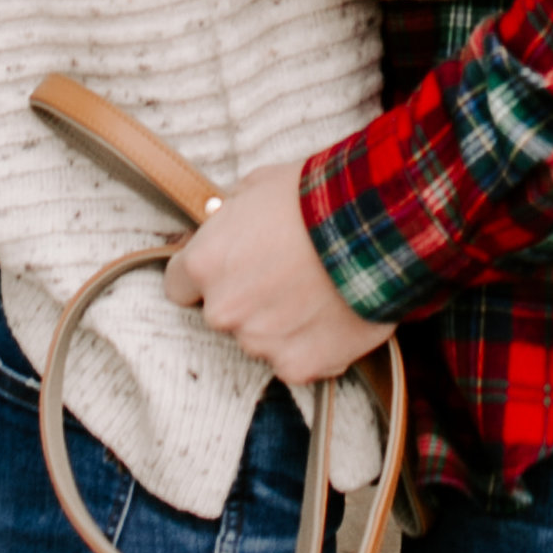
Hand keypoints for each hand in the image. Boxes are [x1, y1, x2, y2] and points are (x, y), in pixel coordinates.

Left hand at [162, 160, 391, 383]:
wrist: (374, 226)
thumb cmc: (315, 196)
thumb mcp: (257, 186)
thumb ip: (230, 218)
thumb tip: (225, 226)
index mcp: (205, 263)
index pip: (179, 284)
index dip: (205, 274)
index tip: (227, 266)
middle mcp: (223, 310)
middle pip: (223, 312)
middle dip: (246, 297)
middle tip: (283, 273)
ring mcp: (260, 343)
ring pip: (260, 338)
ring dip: (280, 321)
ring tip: (316, 289)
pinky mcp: (299, 366)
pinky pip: (296, 359)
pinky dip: (311, 343)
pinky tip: (332, 313)